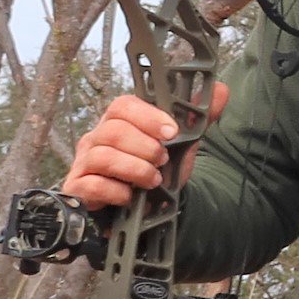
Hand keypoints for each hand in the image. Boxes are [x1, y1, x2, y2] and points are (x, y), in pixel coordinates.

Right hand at [61, 84, 224, 209]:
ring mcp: (84, 163)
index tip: (172, 133)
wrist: (146, 208)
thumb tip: (221, 89)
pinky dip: (117, 191)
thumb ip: (199, 119)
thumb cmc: (156, 170)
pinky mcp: (77, 188)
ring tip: (153, 180)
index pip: (123, 105)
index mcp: (118, 121)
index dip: (148, 117)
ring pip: (103, 156)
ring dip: (135, 169)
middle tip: (163, 161)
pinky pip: (91, 185)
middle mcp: (96, 138)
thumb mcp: (181, 145)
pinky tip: (130, 197)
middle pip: (113, 131)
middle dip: (145, 147)